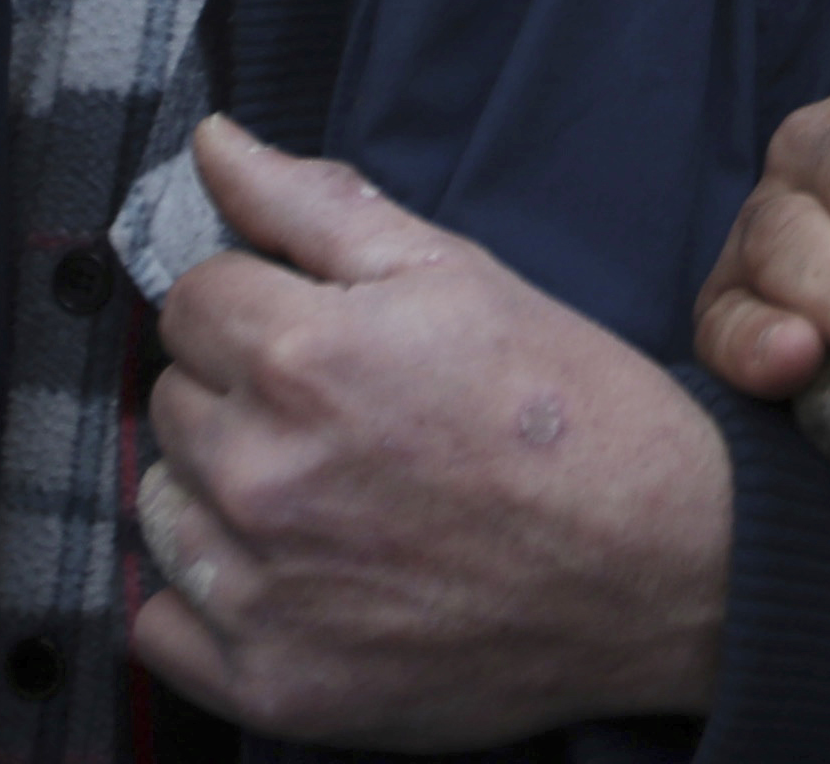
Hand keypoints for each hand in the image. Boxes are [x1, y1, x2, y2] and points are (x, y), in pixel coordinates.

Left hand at [133, 115, 728, 743]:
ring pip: (162, 506)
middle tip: (346, 418)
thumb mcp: (457, 275)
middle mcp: (263, 475)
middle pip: (172, 402)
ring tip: (331, 498)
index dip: (256, 305)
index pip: (189, 301)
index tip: (321, 335)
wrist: (666, 566)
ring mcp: (261, 589)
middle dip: (241, 395)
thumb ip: (315, 204)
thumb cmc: (573, 413)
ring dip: (219, 494)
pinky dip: (208, 603)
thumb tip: (211, 145)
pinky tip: (296, 577)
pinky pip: (162, 623)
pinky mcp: (272, 684)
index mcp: (303, 356)